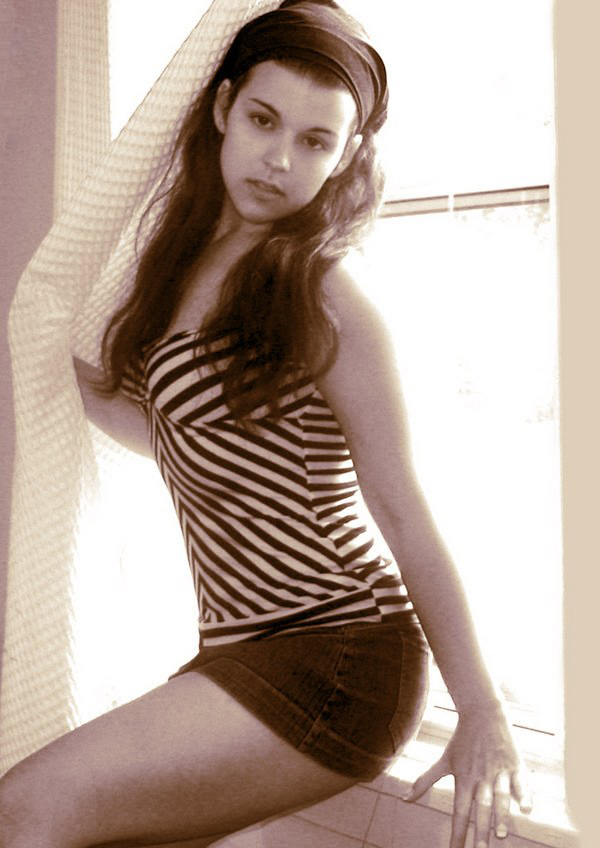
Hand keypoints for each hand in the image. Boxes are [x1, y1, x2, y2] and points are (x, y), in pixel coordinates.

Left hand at [401, 700, 532, 846]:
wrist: (481, 712)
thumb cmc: (461, 741)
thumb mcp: (443, 761)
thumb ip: (425, 781)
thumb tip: (404, 798)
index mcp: (464, 779)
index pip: (460, 812)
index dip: (458, 834)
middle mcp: (481, 778)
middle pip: (480, 808)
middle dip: (481, 831)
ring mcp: (498, 771)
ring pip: (500, 797)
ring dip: (501, 816)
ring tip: (500, 834)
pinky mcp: (514, 764)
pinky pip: (521, 782)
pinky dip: (525, 794)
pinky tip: (527, 809)